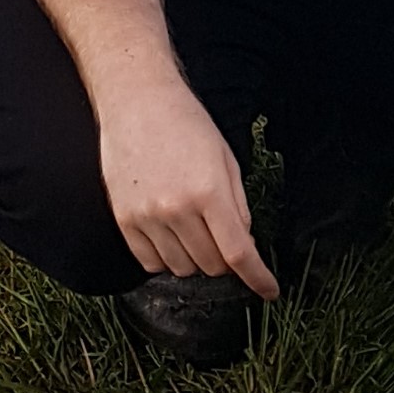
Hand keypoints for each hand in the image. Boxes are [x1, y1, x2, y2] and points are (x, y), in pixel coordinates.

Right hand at [96, 79, 277, 295]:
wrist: (137, 100)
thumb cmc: (186, 124)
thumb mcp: (226, 160)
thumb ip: (238, 207)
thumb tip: (243, 244)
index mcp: (209, 192)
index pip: (239, 253)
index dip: (258, 278)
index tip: (268, 291)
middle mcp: (177, 209)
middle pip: (211, 265)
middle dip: (225, 260)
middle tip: (222, 235)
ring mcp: (147, 217)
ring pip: (182, 269)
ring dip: (196, 259)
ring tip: (193, 228)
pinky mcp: (125, 220)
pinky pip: (150, 263)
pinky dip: (166, 258)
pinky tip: (171, 235)